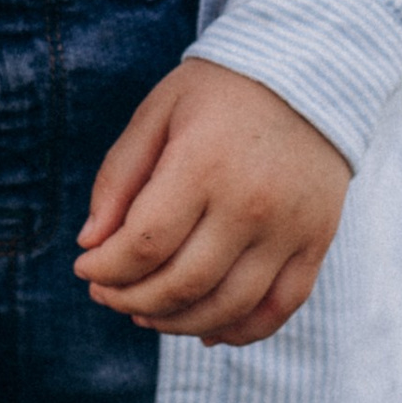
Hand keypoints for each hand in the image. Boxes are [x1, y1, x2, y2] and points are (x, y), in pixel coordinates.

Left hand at [74, 57, 349, 347]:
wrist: (312, 71)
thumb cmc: (220, 91)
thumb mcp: (157, 113)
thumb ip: (118, 176)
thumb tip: (90, 243)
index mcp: (203, 165)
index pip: (143, 245)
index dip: (105, 269)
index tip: (85, 267)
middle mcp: (250, 204)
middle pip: (181, 284)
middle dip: (130, 300)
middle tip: (107, 294)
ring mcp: (289, 229)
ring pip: (226, 307)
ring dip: (175, 323)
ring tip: (145, 313)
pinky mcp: (316, 242)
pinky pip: (278, 308)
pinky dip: (239, 331)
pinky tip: (205, 330)